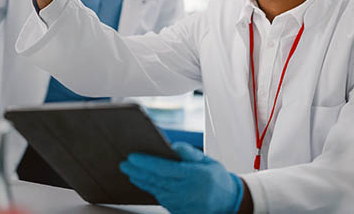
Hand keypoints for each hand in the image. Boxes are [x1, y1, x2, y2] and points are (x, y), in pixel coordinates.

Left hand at [120, 142, 243, 213]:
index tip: (132, 157)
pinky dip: (150, 189)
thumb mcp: (208, 161)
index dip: (146, 163)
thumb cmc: (217, 178)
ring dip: (141, 181)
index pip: (164, 168)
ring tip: (130, 172)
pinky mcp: (179, 211)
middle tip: (124, 164)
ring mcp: (182, 204)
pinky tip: (143, 182)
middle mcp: (186, 191)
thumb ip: (190, 153)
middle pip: (155, 180)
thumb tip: (173, 146)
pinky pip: (161, 199)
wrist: (229, 202)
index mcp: (194, 176)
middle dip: (137, 171)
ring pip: (156, 190)